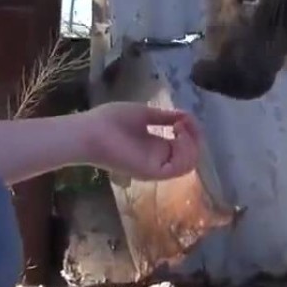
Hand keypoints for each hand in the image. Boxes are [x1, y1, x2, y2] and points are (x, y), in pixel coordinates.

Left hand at [86, 102, 201, 180]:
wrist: (90, 131)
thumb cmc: (110, 121)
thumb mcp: (143, 114)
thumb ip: (164, 117)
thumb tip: (185, 115)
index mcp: (155, 147)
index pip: (184, 146)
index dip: (192, 131)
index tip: (187, 116)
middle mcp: (158, 159)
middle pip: (190, 156)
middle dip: (195, 137)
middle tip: (186, 121)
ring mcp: (155, 167)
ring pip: (188, 164)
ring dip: (192, 144)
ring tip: (181, 126)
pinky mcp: (152, 172)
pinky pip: (179, 167)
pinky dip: (185, 150)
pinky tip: (177, 132)